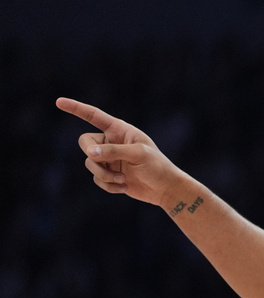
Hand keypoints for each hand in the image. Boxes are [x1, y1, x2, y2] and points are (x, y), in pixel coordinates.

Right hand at [56, 97, 180, 206]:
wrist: (165, 188)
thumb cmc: (157, 166)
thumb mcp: (138, 155)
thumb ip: (114, 151)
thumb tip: (90, 153)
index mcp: (119, 130)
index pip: (94, 116)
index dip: (76, 108)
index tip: (59, 102)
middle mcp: (111, 142)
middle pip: (84, 142)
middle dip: (93, 156)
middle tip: (107, 165)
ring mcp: (109, 159)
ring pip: (90, 163)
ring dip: (104, 174)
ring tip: (123, 179)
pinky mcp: (109, 174)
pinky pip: (97, 179)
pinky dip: (109, 185)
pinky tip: (124, 187)